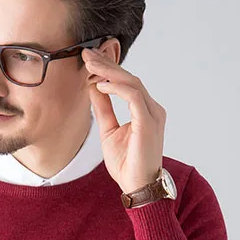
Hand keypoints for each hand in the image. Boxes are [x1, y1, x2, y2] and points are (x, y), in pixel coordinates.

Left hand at [82, 47, 165, 194]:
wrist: (137, 186)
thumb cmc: (127, 163)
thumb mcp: (108, 130)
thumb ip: (103, 108)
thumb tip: (93, 87)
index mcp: (144, 110)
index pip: (126, 82)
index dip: (108, 69)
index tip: (88, 60)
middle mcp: (151, 109)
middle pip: (129, 78)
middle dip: (107, 64)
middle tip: (86, 53)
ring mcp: (152, 114)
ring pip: (132, 83)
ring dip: (109, 71)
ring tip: (90, 65)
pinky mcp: (149, 122)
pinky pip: (133, 96)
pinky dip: (116, 87)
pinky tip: (100, 84)